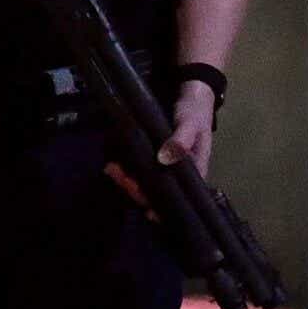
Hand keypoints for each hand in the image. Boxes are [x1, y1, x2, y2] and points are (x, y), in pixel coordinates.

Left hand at [102, 81, 215, 218]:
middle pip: (157, 193)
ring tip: (111, 169)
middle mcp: (177, 174)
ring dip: (127, 181)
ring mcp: (164, 168)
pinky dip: (125, 169)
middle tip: (120, 177)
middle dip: (137, 190)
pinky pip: (138, 170)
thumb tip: (166, 158)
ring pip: (145, 183)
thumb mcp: (191, 122)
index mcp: (194, 172)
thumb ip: (182, 139)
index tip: (149, 212)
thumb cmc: (195, 112)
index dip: (164, 208)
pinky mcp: (152, 158)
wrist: (190, 95)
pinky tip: (113, 164)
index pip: (180, 198)